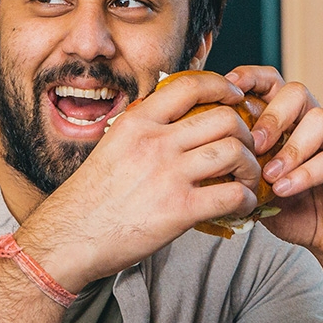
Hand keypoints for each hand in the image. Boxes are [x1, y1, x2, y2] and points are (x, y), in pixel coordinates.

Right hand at [16, 71, 263, 289]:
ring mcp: (168, 175)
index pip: (190, 86)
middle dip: (246, 133)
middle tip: (247, 149)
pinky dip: (246, 200)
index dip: (223, 87)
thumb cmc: (91, 196)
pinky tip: (241, 205)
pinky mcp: (179, 210)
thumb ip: (144, 130)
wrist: (71, 236)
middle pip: (224, 119)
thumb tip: (174, 119)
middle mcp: (155, 142)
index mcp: (137, 122)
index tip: (235, 98)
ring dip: (251, 167)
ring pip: (235, 153)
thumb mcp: (112, 146)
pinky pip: (233, 195)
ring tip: (247, 179)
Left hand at [225, 66, 322, 265]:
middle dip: (271, 116)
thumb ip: (237, 168)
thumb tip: (200, 157)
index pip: (273, 82)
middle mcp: (317, 126)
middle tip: (253, 144)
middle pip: (297, 92)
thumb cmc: (294, 209)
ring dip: (290, 147)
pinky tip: (285, 190)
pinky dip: (305, 174)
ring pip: (321, 120)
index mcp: (291, 122)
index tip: (228, 88)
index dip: (251, 77)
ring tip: (269, 175)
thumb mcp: (257, 187)